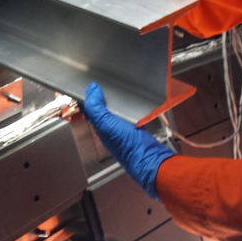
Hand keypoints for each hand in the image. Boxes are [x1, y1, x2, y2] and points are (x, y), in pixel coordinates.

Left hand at [82, 82, 174, 199]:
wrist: (151, 159)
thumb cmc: (128, 146)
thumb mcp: (107, 125)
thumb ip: (96, 109)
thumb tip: (92, 89)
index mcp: (100, 126)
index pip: (91, 108)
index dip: (90, 96)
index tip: (93, 81)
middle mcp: (111, 127)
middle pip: (104, 107)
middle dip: (105, 95)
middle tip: (108, 81)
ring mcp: (125, 127)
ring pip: (119, 109)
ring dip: (119, 99)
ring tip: (121, 86)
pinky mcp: (139, 127)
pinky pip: (133, 112)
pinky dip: (133, 105)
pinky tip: (136, 100)